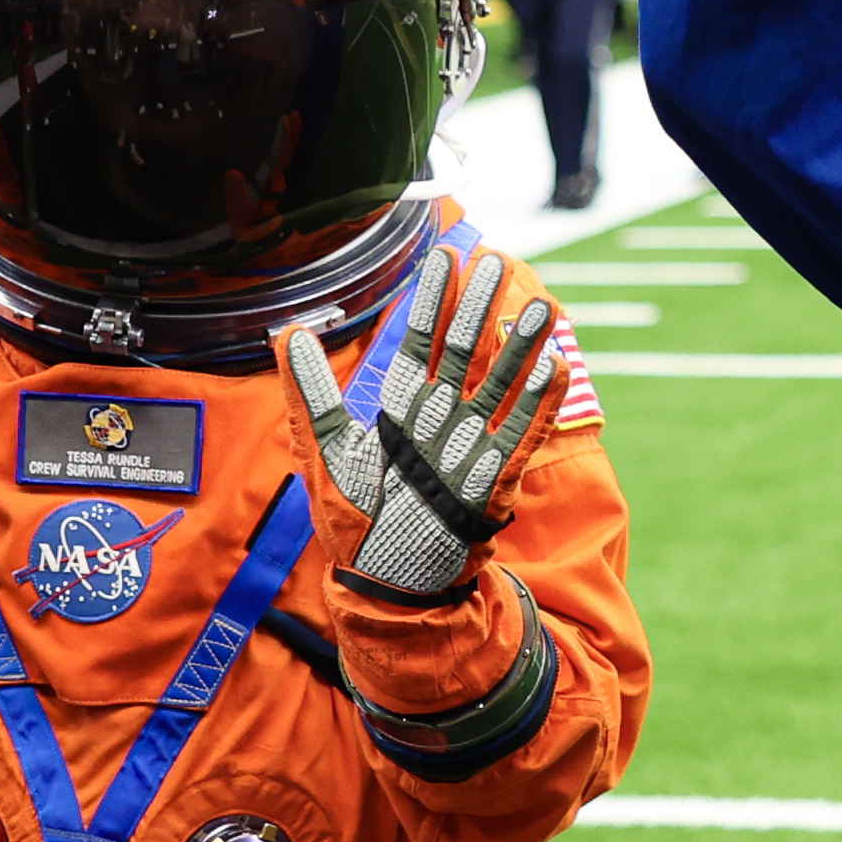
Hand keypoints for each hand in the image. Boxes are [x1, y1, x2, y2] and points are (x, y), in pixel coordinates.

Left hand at [282, 242, 569, 606]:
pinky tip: (553, 367)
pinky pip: (519, 432)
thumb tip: (288, 332)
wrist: (385, 583)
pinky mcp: (492, 479)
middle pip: (464, 351)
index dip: (433, 301)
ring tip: (539, 306)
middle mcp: (437, 419)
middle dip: (480, 307)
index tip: (446, 257)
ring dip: (519, 346)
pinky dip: (537, 402)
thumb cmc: (352, 520)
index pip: (420, 341)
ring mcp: (469, 446)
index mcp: (399, 408)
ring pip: (499, 384)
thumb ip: (311, 391)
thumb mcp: (324, 449)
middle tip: (497, 261)